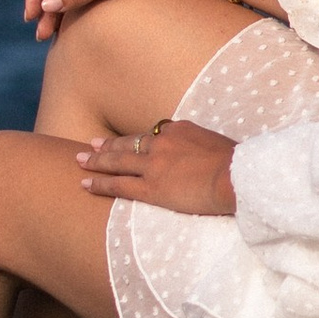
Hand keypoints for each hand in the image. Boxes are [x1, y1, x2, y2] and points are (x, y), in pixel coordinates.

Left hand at [75, 119, 235, 215]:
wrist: (235, 177)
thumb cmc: (238, 165)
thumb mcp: (220, 145)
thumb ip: (204, 148)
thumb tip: (205, 157)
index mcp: (180, 129)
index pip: (153, 134)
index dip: (138, 139)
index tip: (129, 140)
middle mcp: (161, 143)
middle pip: (128, 143)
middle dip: (108, 144)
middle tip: (91, 144)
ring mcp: (153, 165)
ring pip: (117, 161)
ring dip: (96, 160)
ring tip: (80, 160)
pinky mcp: (150, 188)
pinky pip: (117, 184)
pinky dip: (99, 183)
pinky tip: (84, 183)